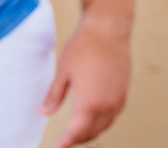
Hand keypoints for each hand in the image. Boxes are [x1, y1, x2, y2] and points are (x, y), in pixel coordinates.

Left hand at [41, 13, 130, 147]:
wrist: (108, 31)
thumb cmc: (83, 47)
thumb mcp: (63, 72)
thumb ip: (54, 95)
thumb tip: (43, 112)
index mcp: (89, 103)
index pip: (76, 132)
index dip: (65, 143)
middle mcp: (107, 106)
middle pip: (91, 132)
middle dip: (76, 139)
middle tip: (63, 141)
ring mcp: (118, 101)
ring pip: (103, 126)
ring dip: (89, 132)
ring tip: (75, 133)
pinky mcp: (123, 94)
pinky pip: (112, 117)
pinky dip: (100, 123)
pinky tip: (91, 119)